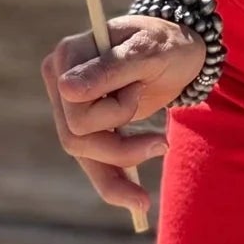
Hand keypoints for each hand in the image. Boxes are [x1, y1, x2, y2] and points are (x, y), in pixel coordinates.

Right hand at [41, 14, 205, 212]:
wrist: (183, 49)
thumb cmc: (167, 41)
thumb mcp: (148, 50)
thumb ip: (110, 69)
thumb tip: (66, 90)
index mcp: (69, 55)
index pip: (75, 108)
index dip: (114, 110)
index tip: (141, 86)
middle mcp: (60, 80)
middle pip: (75, 136)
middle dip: (120, 142)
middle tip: (161, 131)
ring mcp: (70, 105)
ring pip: (83, 154)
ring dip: (123, 162)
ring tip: (160, 150)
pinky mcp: (87, 126)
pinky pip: (92, 163)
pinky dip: (114, 184)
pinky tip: (138, 201)